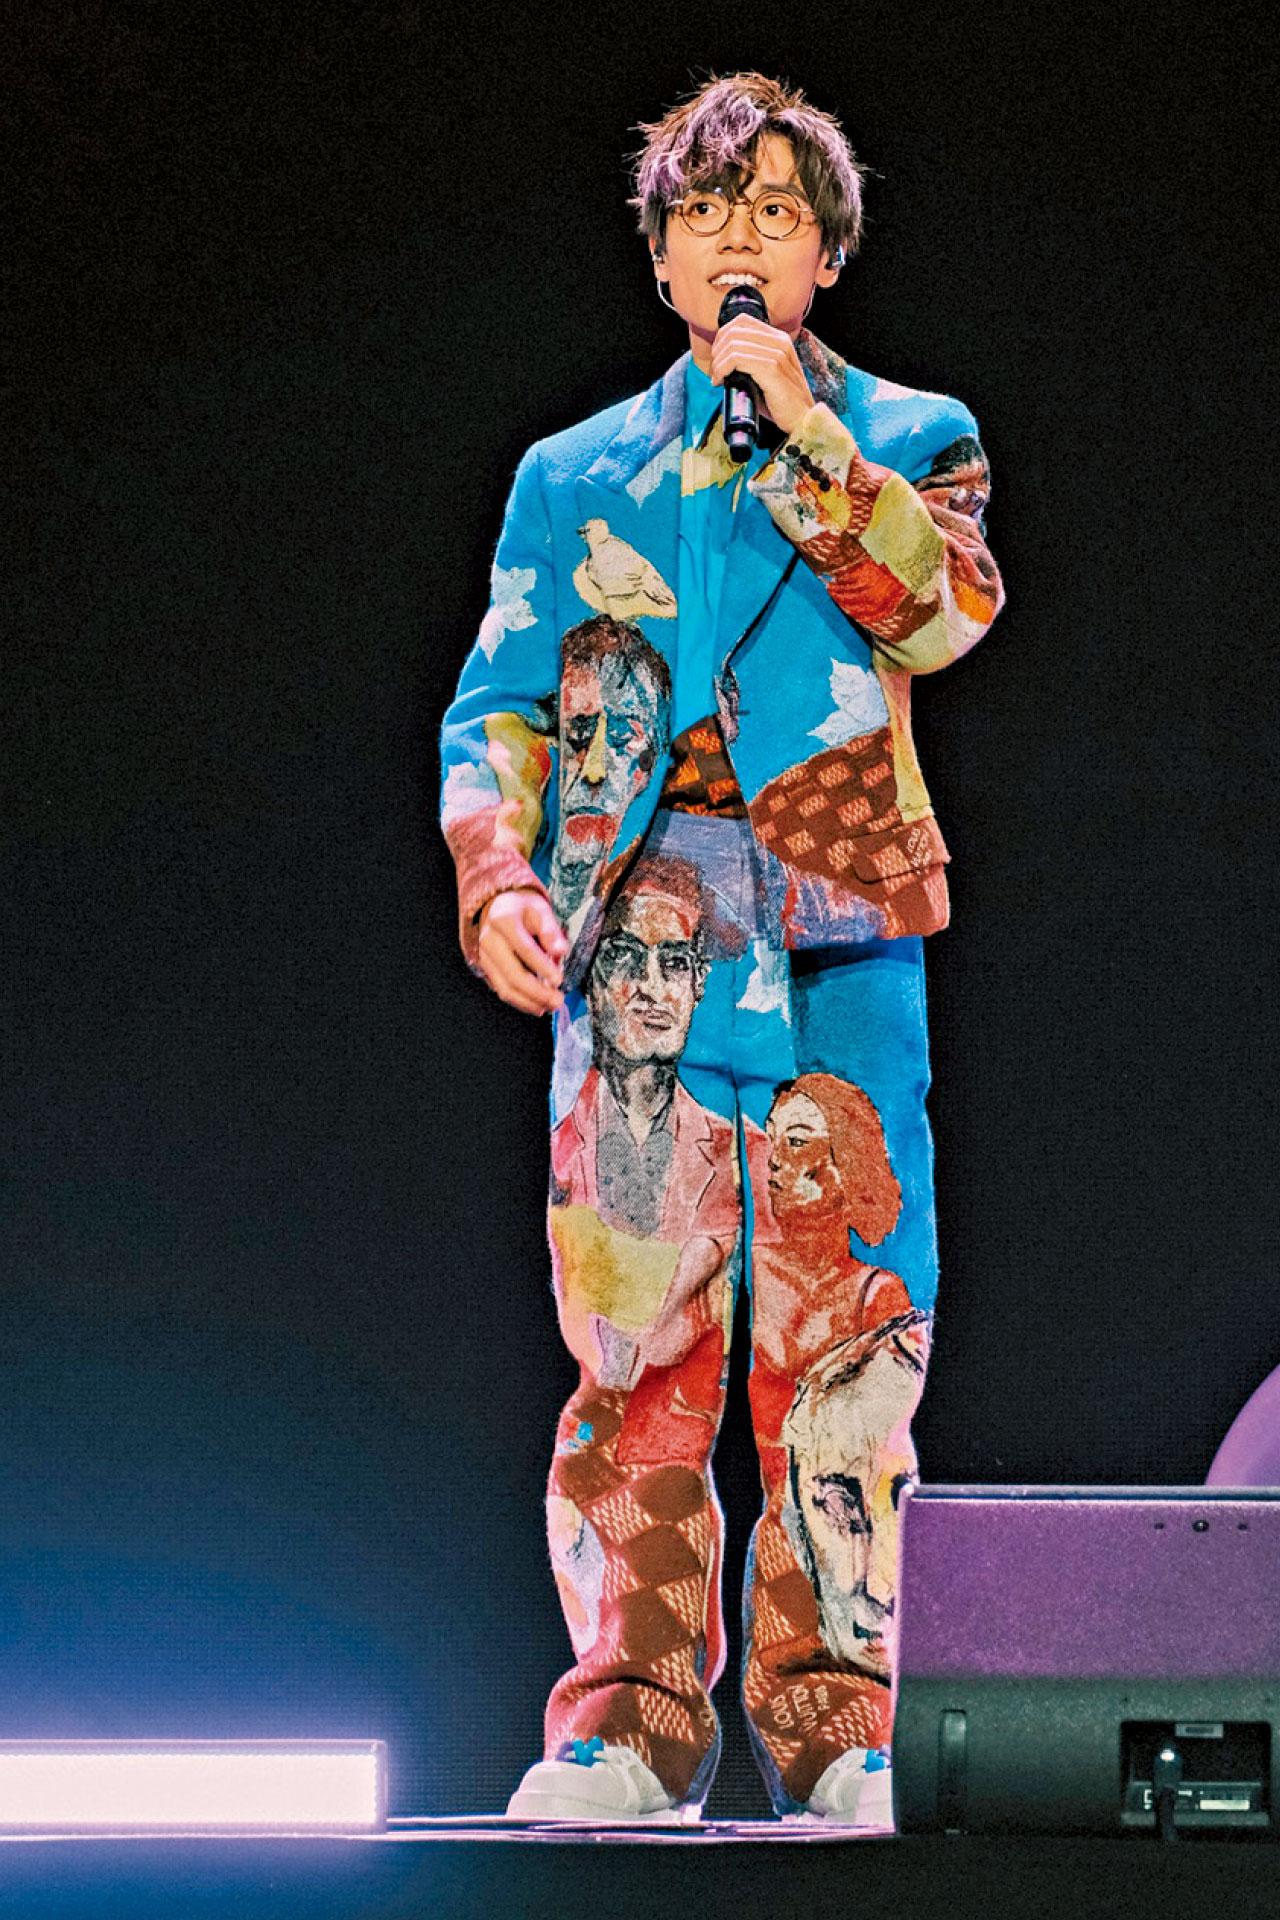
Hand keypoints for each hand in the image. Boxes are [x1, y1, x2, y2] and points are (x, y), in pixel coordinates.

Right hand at [477, 887, 566, 1014]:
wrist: (497, 906)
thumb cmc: (522, 908)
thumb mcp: (540, 909)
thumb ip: (551, 930)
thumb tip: (561, 951)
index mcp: (503, 920)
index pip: (525, 949)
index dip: (543, 967)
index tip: (559, 980)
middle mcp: (489, 940)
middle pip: (513, 974)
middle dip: (537, 992)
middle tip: (557, 1000)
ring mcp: (484, 956)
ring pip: (505, 987)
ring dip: (529, 1002)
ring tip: (549, 1006)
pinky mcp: (485, 968)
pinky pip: (501, 989)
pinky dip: (520, 1001)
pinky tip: (536, 1005)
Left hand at [709, 315, 815, 438]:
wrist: (802, 420)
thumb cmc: (781, 402)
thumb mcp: (766, 373)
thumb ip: (751, 359)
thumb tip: (723, 358)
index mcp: (779, 338)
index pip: (742, 321)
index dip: (723, 336)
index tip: (718, 356)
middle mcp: (779, 341)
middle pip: (734, 330)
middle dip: (717, 349)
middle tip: (715, 369)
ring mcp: (777, 354)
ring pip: (733, 345)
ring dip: (718, 362)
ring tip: (717, 377)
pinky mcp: (772, 369)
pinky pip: (736, 360)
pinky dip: (722, 370)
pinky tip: (720, 381)